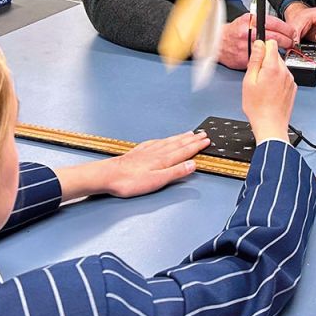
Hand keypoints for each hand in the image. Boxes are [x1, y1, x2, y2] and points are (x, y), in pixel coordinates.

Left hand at [55, 130, 210, 199]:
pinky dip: (164, 139)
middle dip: (192, 139)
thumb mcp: (157, 181)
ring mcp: (148, 150)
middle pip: (178, 143)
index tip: (206, 140)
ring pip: (168, 141)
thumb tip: (192, 164)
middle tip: (202, 134)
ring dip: (180, 137)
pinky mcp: (139, 151)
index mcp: (164, 159)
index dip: (196, 146)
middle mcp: (157, 152)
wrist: (109, 175)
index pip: (185, 150)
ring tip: (188, 134)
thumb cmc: (131, 182)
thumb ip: (176, 172)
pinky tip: (164, 139)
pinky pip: (157, 142)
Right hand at [217, 12, 295, 70]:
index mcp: (250, 22)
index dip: (287, 29)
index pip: (275, 24)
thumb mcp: (246, 19)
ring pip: (270, 51)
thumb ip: (261, 21)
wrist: (216, 45)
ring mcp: (247, 48)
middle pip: (276, 38)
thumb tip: (278, 24)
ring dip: (279, 52)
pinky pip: (262, 61)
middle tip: (291, 42)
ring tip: (281, 51)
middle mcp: (248, 34)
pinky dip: (269, 61)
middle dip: (287, 41)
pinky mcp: (246, 61)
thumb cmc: (232, 33)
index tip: (292, 32)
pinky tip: (269, 60)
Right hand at [242, 40, 296, 141]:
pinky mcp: (292, 88)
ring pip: (279, 66)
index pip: (271, 43)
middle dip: (265, 61)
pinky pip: (284, 76)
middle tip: (256, 76)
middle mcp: (285, 71)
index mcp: (273, 67)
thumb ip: (255, 60)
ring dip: (271, 71)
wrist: (270, 125)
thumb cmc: (258, 107)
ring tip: (262, 86)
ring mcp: (290, 80)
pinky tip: (269, 91)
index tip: (257, 53)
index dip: (262, 46)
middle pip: (275, 55)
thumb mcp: (249, 81)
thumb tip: (259, 44)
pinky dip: (277, 80)